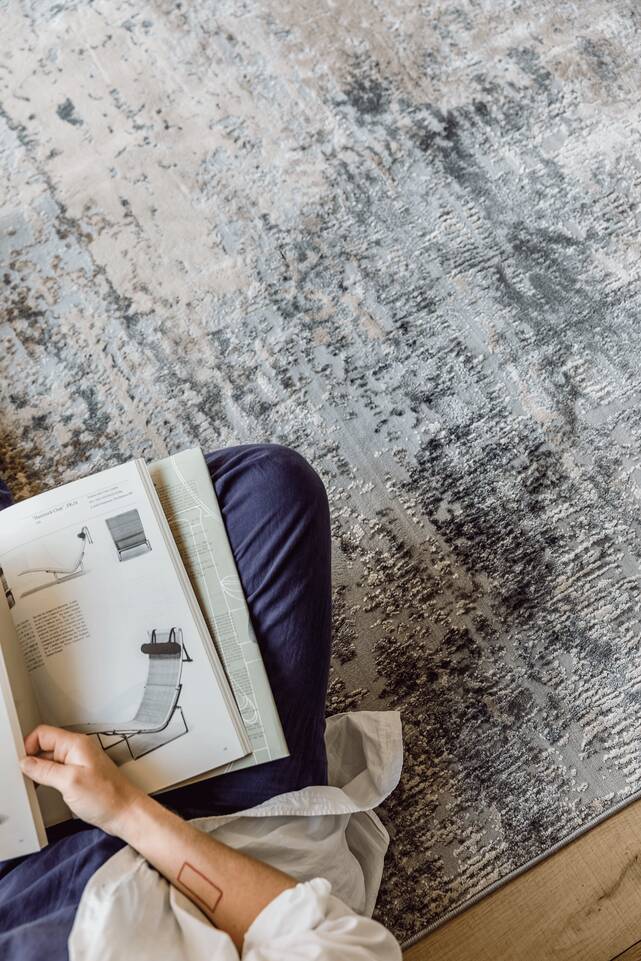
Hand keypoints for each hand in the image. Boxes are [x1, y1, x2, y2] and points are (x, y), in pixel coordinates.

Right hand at [21, 725, 144, 836]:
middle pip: (45, 746)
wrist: (125, 813)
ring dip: (39, 770)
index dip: (28, 746)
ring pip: (50, 759)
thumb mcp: (70, 782)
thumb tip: (26, 762)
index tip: (22, 763)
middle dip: (32, 760)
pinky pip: (57, 771)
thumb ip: (45, 770)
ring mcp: (78, 763)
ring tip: (35, 784)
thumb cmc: (107, 796)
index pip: (43, 734)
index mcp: (76, 744)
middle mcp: (77, 750)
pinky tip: (45, 788)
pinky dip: (47, 778)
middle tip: (26, 776)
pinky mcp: (79, 775)